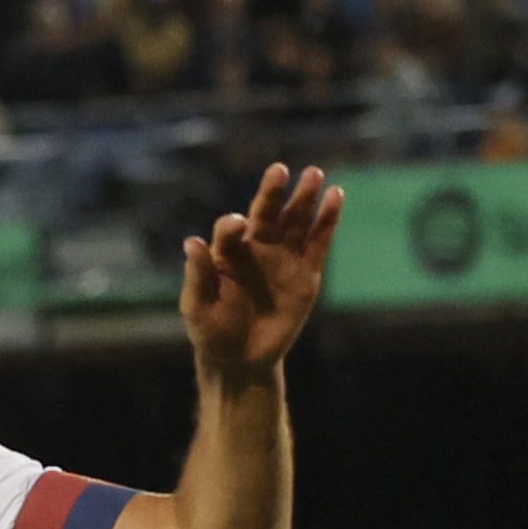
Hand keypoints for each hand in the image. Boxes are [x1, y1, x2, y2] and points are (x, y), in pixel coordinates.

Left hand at [179, 162, 341, 384]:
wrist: (240, 359)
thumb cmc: (212, 331)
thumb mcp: (197, 308)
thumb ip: (197, 276)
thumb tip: (192, 242)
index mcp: (227, 252)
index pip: (231, 229)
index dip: (233, 225)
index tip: (238, 225)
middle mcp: (257, 247)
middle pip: (266, 213)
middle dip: (272, 192)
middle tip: (279, 170)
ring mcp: (283, 257)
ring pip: (295, 221)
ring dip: (304, 197)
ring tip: (313, 174)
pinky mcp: (307, 273)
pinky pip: (319, 241)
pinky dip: (328, 219)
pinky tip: (335, 196)